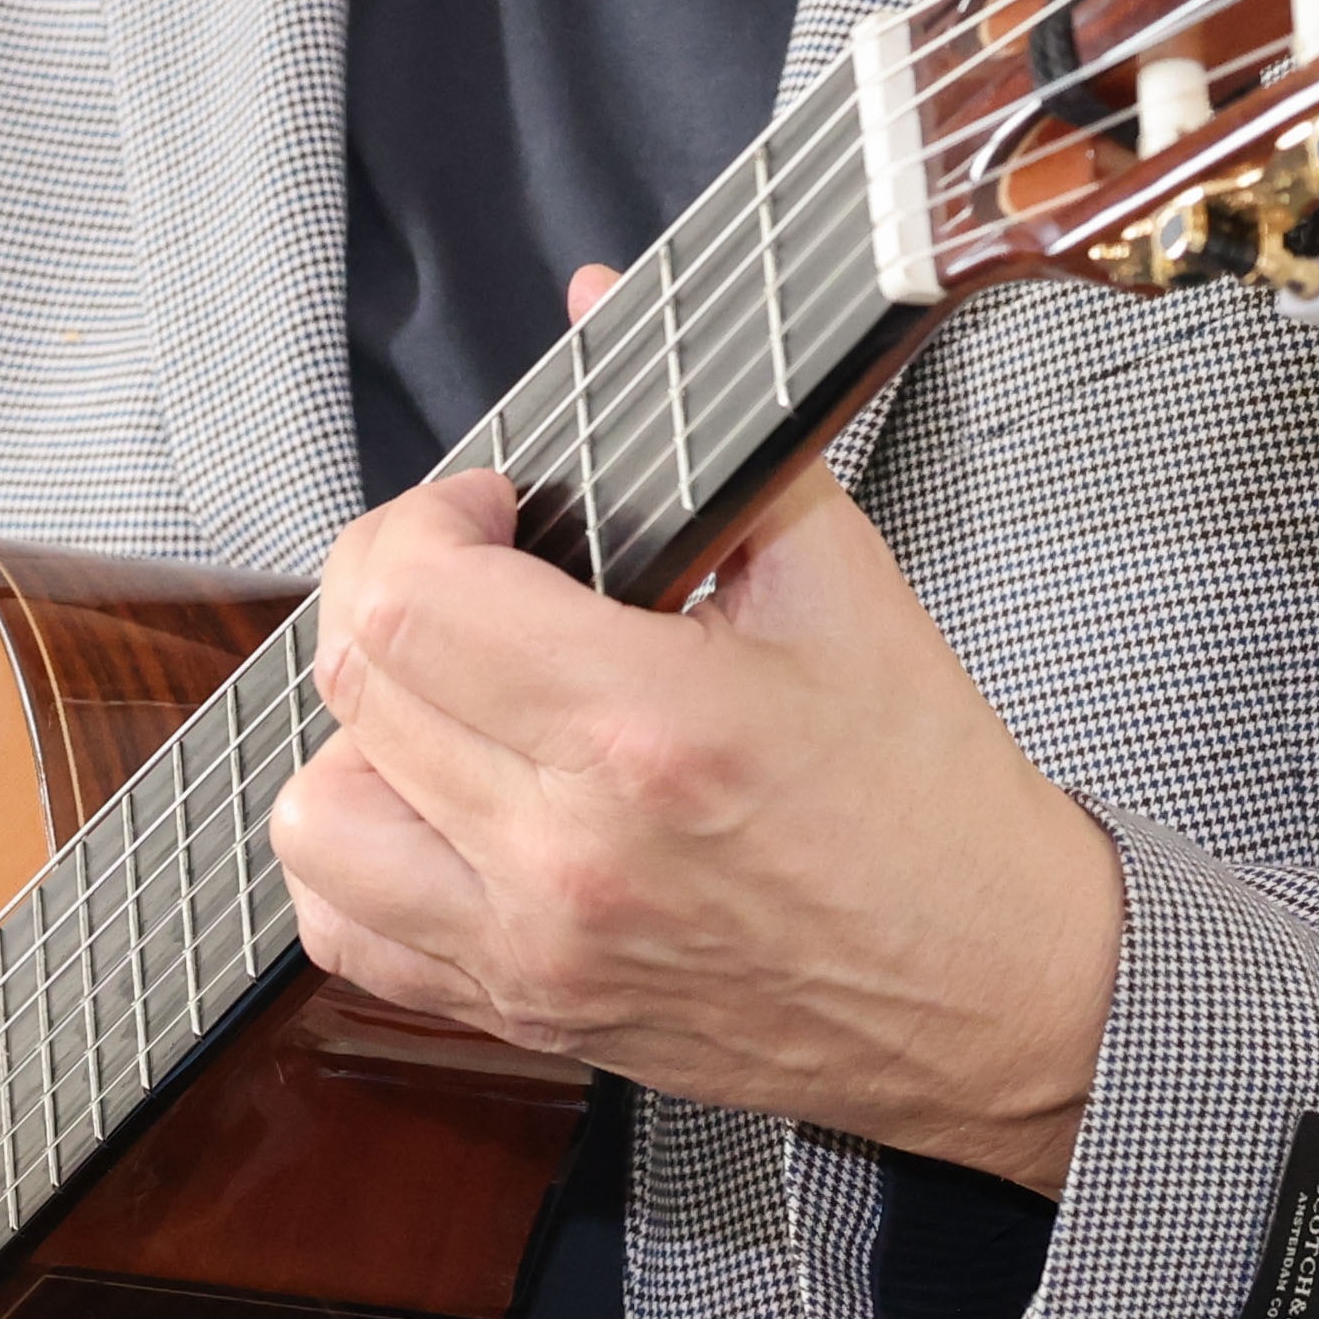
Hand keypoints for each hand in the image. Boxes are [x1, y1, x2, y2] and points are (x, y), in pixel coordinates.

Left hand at [278, 405, 1121, 1193]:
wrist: (1001, 994)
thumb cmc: (934, 808)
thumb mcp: (846, 589)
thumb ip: (716, 443)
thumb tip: (604, 308)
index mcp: (650, 730)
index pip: (406, 599)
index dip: (425, 522)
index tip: (491, 512)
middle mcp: (569, 851)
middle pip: (352, 682)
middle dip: (393, 591)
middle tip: (477, 580)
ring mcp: (533, 947)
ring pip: (316, 813)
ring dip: (362, 733)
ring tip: (455, 702)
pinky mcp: (522, 1010)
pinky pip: (345, 931)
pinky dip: (363, 857)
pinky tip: (436, 807)